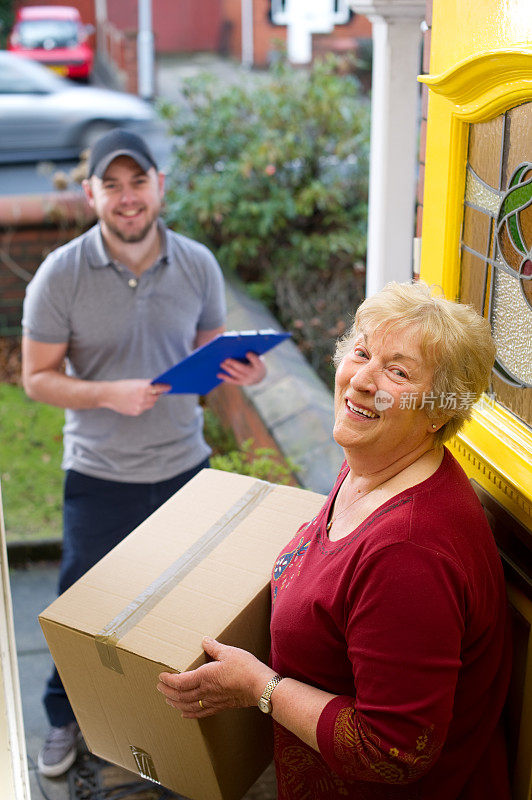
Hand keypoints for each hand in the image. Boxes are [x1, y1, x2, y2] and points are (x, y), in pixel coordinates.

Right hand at [100, 379, 169, 415]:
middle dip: (156, 394)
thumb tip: (157, 385)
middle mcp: (142, 397)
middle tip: (156, 391)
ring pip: (151, 404)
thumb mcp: (135, 382)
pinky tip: (137, 401)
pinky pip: (144, 408)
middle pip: (156, 397)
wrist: (109, 395)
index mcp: (142, 388)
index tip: (169, 387)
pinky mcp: (136, 412)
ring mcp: (139, 406)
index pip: (158, 388)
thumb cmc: (122, 386)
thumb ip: (146, 385)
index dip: (165, 388)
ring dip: (150, 400)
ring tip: (145, 396)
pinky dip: (143, 405)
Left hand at [157, 637, 274, 717]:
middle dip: (167, 692)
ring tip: (168, 700)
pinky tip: (184, 713)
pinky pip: (200, 712)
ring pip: (187, 706)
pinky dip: (189, 713)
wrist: (260, 687)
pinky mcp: (220, 706)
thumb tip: (205, 640)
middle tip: (159, 688)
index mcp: (204, 677)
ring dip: (175, 703)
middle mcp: (205, 691)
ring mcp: (212, 701)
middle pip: (180, 696)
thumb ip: (214, 647)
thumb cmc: (245, 668)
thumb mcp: (229, 652)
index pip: (179, 682)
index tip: (161, 677)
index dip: (168, 681)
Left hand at [218, 352, 265, 385]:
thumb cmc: (256, 364)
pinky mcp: (241, 383)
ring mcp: (247, 380)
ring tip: (222, 364)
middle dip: (234, 364)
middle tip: (226, 359)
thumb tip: (243, 351)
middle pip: (243, 368)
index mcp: (259, 365)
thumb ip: (252, 355)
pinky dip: (225, 377)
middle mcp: (253, 374)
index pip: (256, 361)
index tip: (247, 353)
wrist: (260, 377)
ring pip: (236, 374)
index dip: (252, 357)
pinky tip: (219, 375)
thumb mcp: (257, 358)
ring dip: (228, 369)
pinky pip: (232, 381)